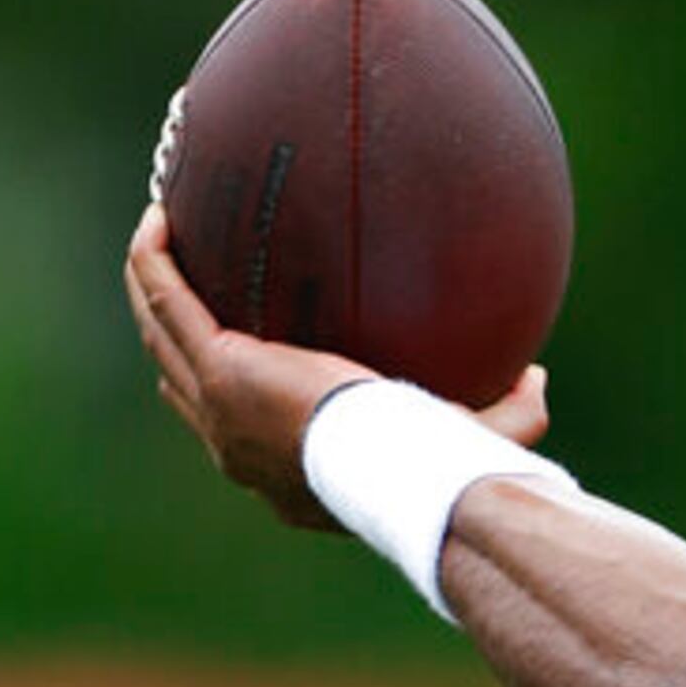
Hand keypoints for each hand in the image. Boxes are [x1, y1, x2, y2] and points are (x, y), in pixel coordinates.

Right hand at [122, 205, 555, 526]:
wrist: (399, 472)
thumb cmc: (434, 468)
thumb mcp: (470, 440)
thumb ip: (507, 413)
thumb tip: (536, 377)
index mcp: (279, 470)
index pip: (232, 429)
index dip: (219, 388)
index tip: (235, 342)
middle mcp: (232, 445)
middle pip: (177, 380)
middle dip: (168, 328)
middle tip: (175, 277)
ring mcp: (215, 408)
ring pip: (159, 337)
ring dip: (149, 285)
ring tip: (156, 234)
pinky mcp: (219, 368)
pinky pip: (167, 298)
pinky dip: (155, 260)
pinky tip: (160, 213)